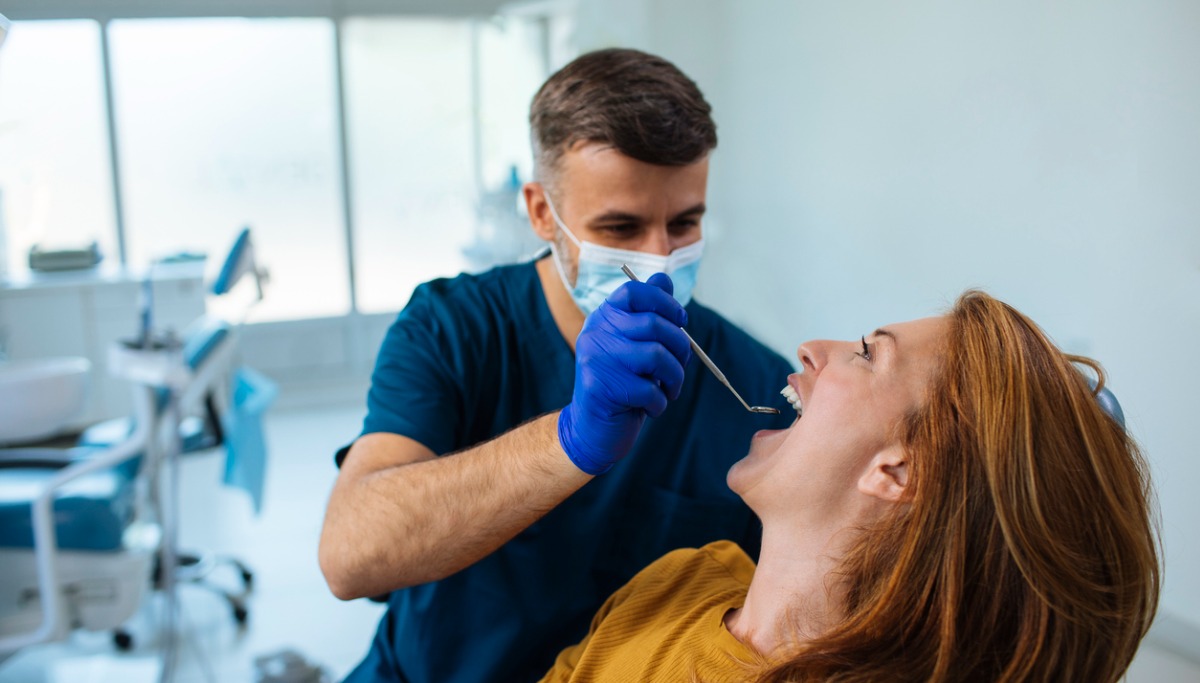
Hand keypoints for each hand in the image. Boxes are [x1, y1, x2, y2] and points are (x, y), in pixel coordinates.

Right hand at [558, 273, 692, 474]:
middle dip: (680, 348)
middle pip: (654, 324)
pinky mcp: (598, 387)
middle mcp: (595, 332)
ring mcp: (594, 359)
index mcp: (604, 317)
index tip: (681, 321)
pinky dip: (660, 403)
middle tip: (679, 368)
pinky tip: (652, 409)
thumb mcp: (635, 346)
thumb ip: (648, 314)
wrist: (592, 428)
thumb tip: (664, 278)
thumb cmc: (622, 384)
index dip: (664, 301)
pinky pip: (648, 390)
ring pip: (656, 356)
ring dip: (674, 378)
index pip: (633, 290)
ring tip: (670, 390)